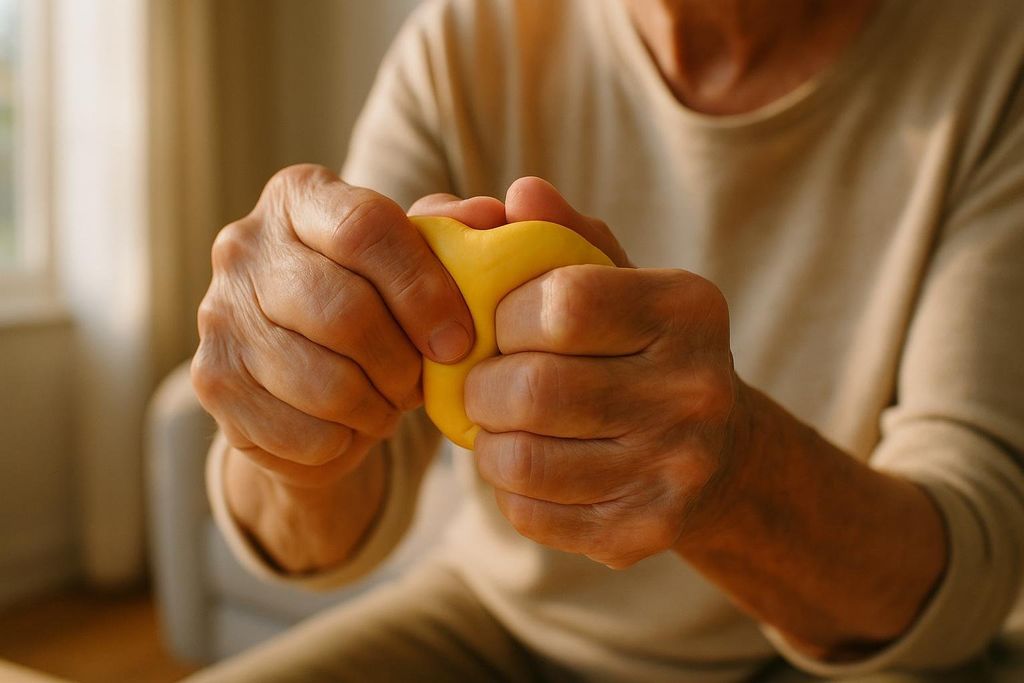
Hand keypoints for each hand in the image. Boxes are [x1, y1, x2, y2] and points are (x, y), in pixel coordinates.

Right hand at [191, 164, 476, 487]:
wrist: (299, 368)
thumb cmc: (374, 299)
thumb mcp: (416, 257)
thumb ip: (454, 234)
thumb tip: (491, 215)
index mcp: (300, 196)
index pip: (364, 228)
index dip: (422, 290)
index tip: (458, 341)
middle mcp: (244, 246)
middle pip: (343, 312)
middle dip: (401, 362)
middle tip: (420, 382)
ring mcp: (218, 314)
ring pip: (323, 383)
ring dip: (376, 408)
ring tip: (389, 403)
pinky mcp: (211, 382)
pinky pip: (299, 434)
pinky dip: (343, 443)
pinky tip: (350, 426)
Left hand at [425, 177, 741, 568]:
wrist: (719, 455)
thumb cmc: (643, 349)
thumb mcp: (618, 280)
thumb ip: (562, 236)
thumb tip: (517, 196)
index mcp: (689, 309)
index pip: (561, 305)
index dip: (505, 316)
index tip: (501, 324)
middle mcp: (696, 389)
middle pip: (534, 390)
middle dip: (482, 387)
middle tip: (481, 383)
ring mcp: (676, 468)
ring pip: (524, 459)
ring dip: (488, 441)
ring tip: (497, 425)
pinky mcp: (648, 531)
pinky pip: (532, 512)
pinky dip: (508, 488)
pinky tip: (526, 466)